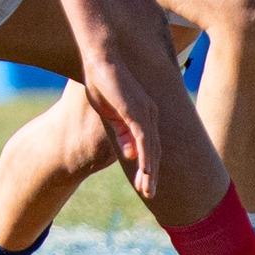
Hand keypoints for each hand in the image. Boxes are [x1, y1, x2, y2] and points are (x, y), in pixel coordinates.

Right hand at [80, 52, 160, 198]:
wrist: (99, 59)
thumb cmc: (102, 82)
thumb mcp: (110, 115)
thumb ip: (121, 134)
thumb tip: (130, 155)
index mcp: (145, 113)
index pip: (151, 145)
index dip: (149, 166)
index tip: (146, 184)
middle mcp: (150, 113)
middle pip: (155, 150)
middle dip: (152, 174)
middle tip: (149, 194)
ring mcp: (146, 112)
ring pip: (152, 149)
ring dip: (150, 172)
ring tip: (147, 191)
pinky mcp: (137, 111)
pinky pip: (144, 140)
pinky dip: (146, 158)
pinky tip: (145, 173)